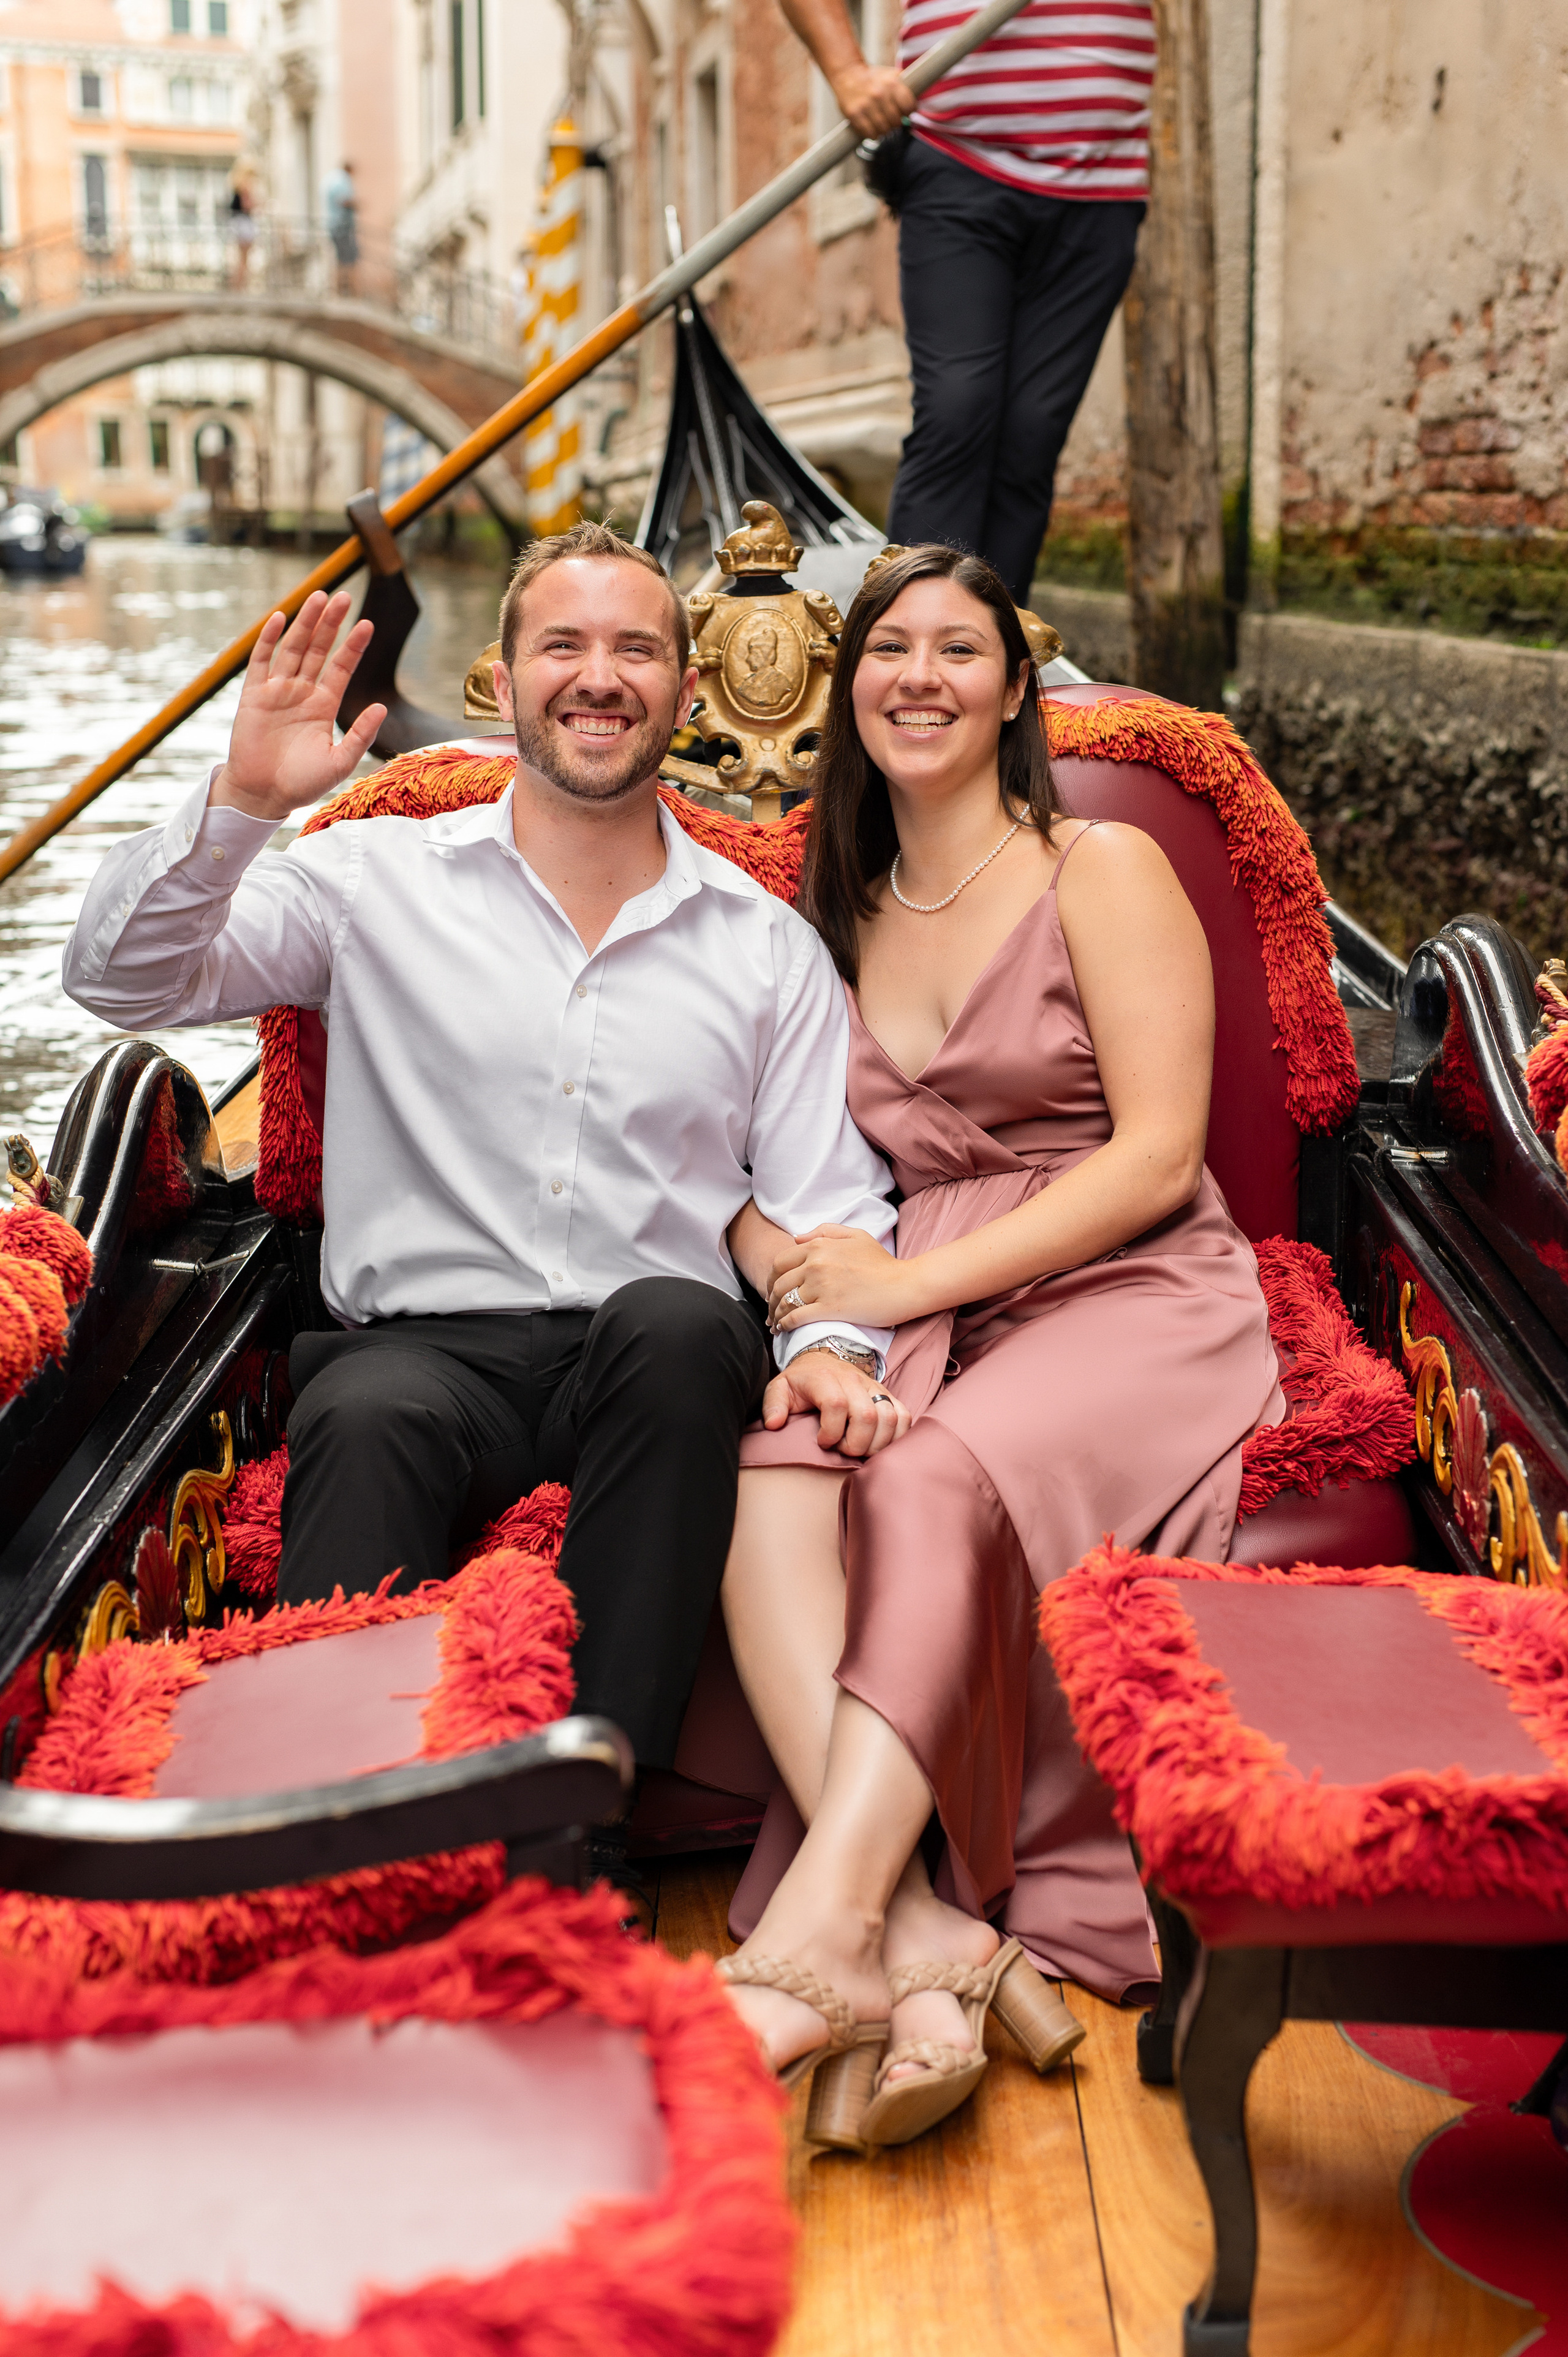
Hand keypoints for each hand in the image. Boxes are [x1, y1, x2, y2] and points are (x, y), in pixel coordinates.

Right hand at [211, 590, 385, 823]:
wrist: (263, 795)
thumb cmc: (302, 784)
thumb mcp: (339, 762)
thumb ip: (360, 735)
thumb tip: (381, 707)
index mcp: (324, 706)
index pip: (341, 668)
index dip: (353, 646)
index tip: (367, 624)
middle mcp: (302, 693)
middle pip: (318, 649)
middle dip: (331, 623)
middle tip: (343, 596)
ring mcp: (277, 691)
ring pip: (292, 648)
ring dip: (305, 623)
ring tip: (319, 596)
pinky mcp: (254, 695)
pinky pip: (261, 662)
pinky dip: (269, 640)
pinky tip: (281, 617)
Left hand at [761, 1351, 910, 1457]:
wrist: (821, 1362)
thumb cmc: (800, 1383)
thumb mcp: (779, 1389)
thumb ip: (774, 1405)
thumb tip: (774, 1424)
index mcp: (824, 1378)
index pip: (836, 1404)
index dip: (831, 1432)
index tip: (822, 1442)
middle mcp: (853, 1380)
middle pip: (866, 1415)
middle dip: (855, 1444)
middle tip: (843, 1450)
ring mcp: (873, 1388)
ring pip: (889, 1417)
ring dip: (877, 1443)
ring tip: (860, 1449)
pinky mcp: (887, 1395)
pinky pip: (904, 1416)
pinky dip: (897, 1436)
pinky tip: (879, 1444)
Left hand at [768, 1224, 919, 1332]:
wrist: (904, 1285)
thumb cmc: (882, 1262)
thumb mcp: (856, 1235)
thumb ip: (824, 1232)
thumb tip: (797, 1238)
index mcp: (819, 1246)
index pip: (780, 1262)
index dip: (771, 1278)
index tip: (772, 1290)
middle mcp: (816, 1264)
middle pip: (778, 1284)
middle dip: (770, 1299)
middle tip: (771, 1309)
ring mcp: (822, 1287)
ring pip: (784, 1302)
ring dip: (775, 1314)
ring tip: (775, 1323)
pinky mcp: (830, 1309)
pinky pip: (796, 1317)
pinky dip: (785, 1324)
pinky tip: (783, 1329)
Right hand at [829, 61, 914, 136]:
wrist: (847, 73)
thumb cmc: (872, 77)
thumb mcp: (890, 74)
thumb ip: (904, 86)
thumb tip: (916, 103)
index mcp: (891, 83)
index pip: (909, 106)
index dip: (909, 111)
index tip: (905, 111)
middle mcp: (879, 94)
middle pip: (896, 122)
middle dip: (896, 122)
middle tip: (892, 119)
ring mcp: (865, 105)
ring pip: (884, 130)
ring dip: (885, 130)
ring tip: (882, 123)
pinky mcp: (854, 114)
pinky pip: (870, 134)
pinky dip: (873, 134)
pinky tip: (873, 127)